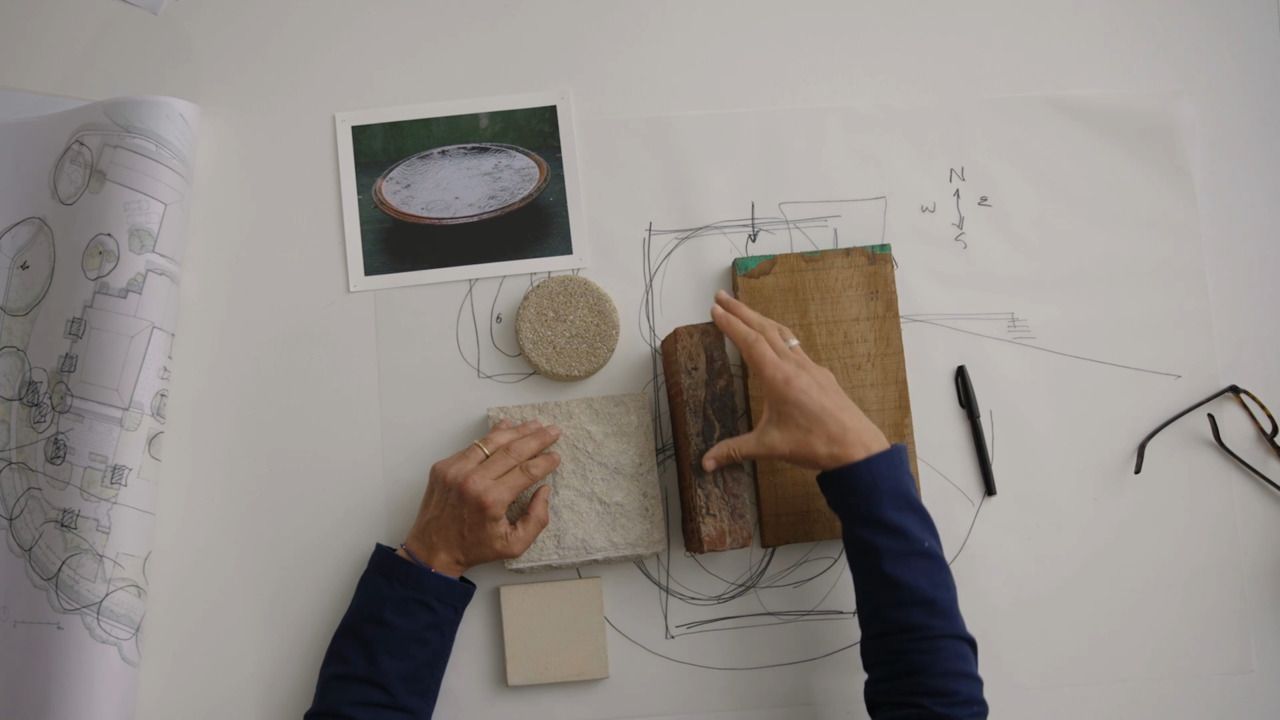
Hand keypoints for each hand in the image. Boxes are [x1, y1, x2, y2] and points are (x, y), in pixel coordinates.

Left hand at [399, 420, 560, 576]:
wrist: (432, 549)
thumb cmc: (474, 548)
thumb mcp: (513, 545)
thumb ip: (536, 519)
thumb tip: (544, 489)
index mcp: (491, 500)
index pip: (526, 472)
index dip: (545, 462)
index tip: (556, 456)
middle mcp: (472, 480)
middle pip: (512, 451)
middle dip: (536, 439)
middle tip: (553, 431)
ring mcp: (455, 470)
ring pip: (492, 442)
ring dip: (516, 431)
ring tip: (534, 424)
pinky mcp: (444, 466)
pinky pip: (473, 446)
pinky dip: (492, 436)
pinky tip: (506, 427)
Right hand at [702, 290, 888, 471]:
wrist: (857, 447)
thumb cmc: (815, 444)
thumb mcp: (769, 447)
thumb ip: (735, 450)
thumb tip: (706, 464)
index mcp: (778, 377)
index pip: (749, 342)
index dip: (730, 324)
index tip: (715, 309)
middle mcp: (794, 365)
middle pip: (764, 328)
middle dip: (741, 311)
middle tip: (721, 296)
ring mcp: (810, 367)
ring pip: (782, 333)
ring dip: (760, 319)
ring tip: (745, 310)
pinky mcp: (821, 374)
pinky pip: (796, 345)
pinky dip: (780, 334)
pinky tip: (777, 339)